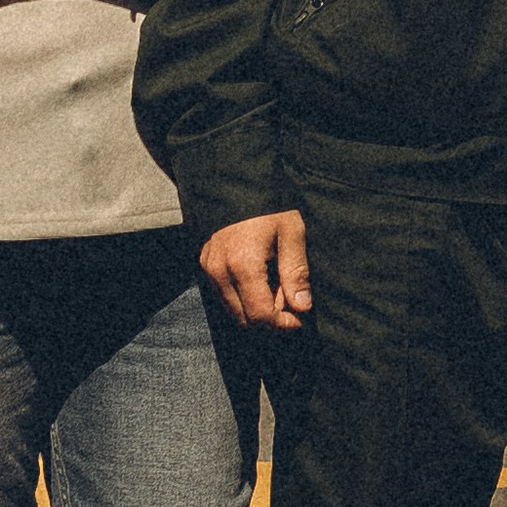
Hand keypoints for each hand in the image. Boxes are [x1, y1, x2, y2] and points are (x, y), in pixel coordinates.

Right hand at [202, 210, 312, 329]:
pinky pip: (223, 296)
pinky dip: (243, 298)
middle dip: (270, 319)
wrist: (238, 182)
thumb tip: (302, 307)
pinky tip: (260, 281)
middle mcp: (220, 272)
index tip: (300, 319)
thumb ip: (296, 272)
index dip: (282, 324)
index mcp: (243, 265)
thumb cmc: (270, 206)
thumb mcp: (292, 232)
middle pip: (245, 319)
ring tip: (276, 288)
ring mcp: (208, 269)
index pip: (260, 315)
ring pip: (232, 310)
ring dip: (255, 310)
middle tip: (291, 300)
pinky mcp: (204, 264)